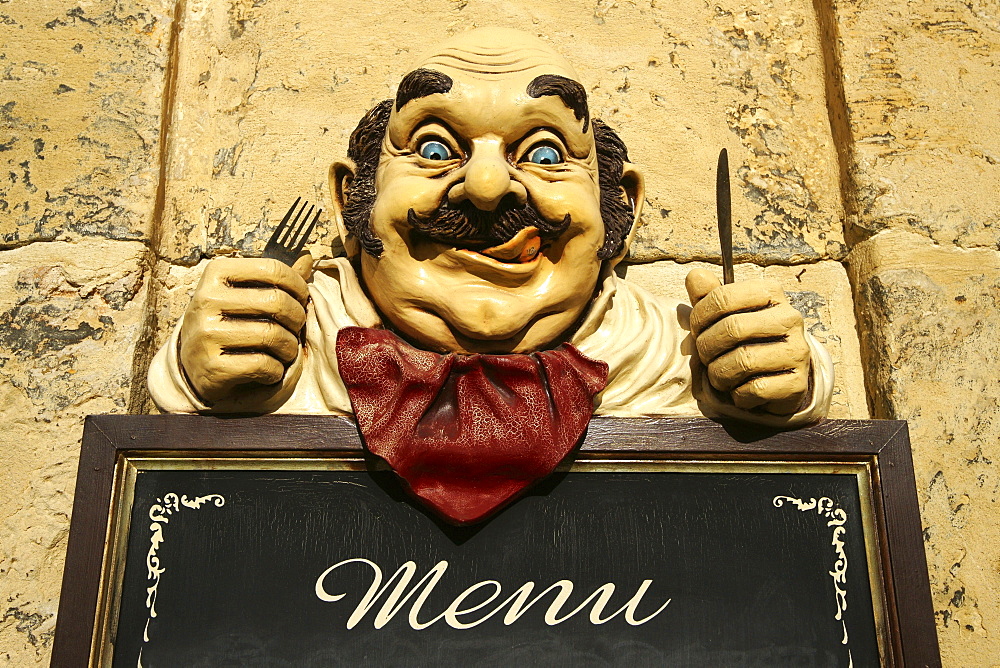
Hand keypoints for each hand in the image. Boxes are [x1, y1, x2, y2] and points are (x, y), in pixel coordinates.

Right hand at [179, 253, 312, 404]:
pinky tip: (271, 370)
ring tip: (285, 351)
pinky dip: (276, 371)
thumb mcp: (244, 294)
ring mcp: (206, 334)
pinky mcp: (212, 367)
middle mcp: (206, 300)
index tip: (302, 299)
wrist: (193, 367)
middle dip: (297, 319)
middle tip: (297, 329)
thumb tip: (307, 258)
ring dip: (289, 348)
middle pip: (277, 302)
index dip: (298, 285)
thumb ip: (274, 278)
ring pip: (273, 335)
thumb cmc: (227, 324)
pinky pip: (263, 365)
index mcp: (216, 273)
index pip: (273, 269)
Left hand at [685, 268, 810, 414]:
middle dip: (707, 347)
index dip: (699, 317)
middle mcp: (790, 318)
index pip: (723, 297)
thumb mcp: (724, 314)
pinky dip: (738, 394)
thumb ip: (708, 295)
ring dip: (720, 373)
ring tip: (720, 374)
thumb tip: (695, 276)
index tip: (696, 330)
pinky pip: (755, 389)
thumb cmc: (745, 340)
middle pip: (732, 329)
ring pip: (743, 361)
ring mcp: (798, 351)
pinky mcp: (797, 383)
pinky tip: (741, 389)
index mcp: (771, 293)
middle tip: (705, 356)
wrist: (778, 376)